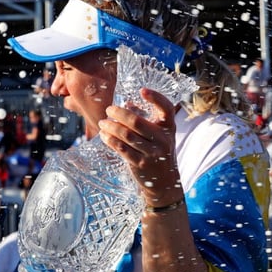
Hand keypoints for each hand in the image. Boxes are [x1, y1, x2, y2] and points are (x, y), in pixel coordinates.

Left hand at [99, 88, 182, 205]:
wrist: (164, 181)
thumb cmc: (157, 151)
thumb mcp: (158, 134)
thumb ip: (145, 119)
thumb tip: (127, 103)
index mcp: (169, 127)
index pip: (166, 108)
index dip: (156, 98)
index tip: (142, 90)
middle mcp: (163, 139)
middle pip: (137, 122)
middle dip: (118, 114)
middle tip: (108, 110)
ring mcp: (153, 152)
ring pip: (126, 135)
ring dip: (111, 127)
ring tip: (102, 123)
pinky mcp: (140, 163)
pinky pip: (121, 148)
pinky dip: (110, 140)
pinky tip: (104, 135)